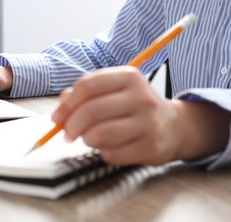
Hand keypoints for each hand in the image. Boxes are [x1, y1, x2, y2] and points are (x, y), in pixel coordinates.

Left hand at [51, 66, 230, 165]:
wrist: (173, 126)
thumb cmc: (133, 106)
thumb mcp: (112, 90)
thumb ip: (83, 95)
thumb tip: (60, 112)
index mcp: (129, 77)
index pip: (87, 86)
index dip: (66, 104)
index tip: (57, 117)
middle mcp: (141, 97)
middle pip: (91, 111)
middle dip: (71, 126)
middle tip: (68, 134)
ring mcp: (148, 123)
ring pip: (99, 134)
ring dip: (86, 139)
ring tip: (89, 138)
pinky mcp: (150, 147)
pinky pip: (111, 154)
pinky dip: (102, 152)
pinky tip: (109, 146)